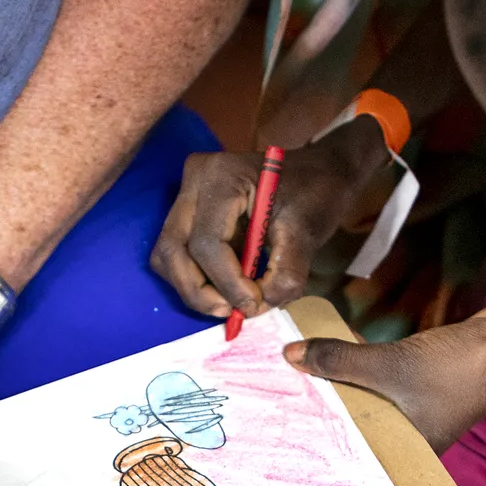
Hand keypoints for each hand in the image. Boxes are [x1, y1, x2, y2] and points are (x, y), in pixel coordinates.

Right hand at [151, 118, 394, 319]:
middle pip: (172, 251)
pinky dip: (196, 279)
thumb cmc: (316, 193)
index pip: (207, 242)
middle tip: (233, 312)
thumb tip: (254, 308)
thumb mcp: (306, 233)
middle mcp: (194, 181)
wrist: (318, 173)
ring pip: (167, 257)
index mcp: (221, 176)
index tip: (255, 304)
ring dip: (193, 289)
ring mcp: (186, 195)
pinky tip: (226, 288)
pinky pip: (176, 255)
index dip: (227, 282)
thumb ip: (283, 275)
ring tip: (229, 302)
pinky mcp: (188, 213)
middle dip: (200, 291)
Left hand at [286, 308, 485, 452]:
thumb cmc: (460, 368)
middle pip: (354, 431)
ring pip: (366, 405)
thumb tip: (289, 355)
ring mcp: (417, 415)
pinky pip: (379, 384)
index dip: (319, 449)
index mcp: (404, 456)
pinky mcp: (422, 388)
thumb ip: (339, 361)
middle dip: (322, 418)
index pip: (351, 460)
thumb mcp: (390, 365)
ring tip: (293, 384)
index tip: (279, 442)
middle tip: (273, 411)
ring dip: (338, 392)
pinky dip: (359, 375)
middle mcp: (410, 442)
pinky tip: (331, 363)